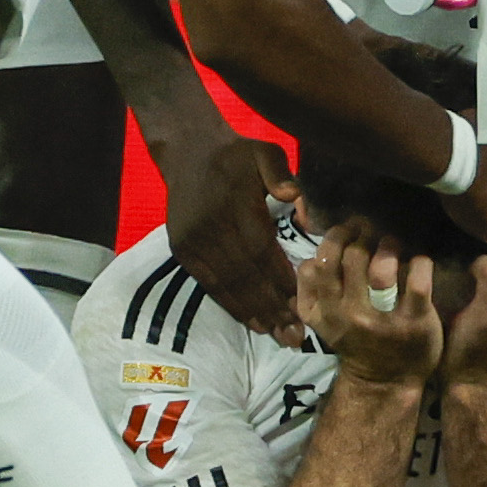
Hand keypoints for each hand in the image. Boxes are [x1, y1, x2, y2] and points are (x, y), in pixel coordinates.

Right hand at [163, 127, 303, 345]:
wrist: (187, 151)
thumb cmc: (235, 155)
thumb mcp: (264, 151)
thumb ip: (281, 174)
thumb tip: (294, 198)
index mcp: (235, 206)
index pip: (261, 251)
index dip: (281, 279)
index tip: (303, 304)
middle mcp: (212, 229)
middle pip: (246, 275)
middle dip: (272, 307)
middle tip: (296, 335)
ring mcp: (194, 242)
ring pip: (228, 285)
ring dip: (254, 314)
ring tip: (278, 335)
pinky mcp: (183, 251)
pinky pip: (210, 284)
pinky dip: (231, 306)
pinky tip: (251, 322)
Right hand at [296, 227, 441, 384]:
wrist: (385, 382)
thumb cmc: (355, 339)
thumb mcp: (322, 320)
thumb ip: (310, 289)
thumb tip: (312, 255)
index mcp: (322, 313)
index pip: (315, 265)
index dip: (332, 241)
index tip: (346, 234)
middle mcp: (347, 316)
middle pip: (350, 257)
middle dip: (362, 235)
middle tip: (371, 231)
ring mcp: (382, 320)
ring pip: (381, 266)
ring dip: (389, 245)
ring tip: (392, 243)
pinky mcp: (414, 322)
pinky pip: (418, 280)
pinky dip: (420, 262)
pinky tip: (419, 261)